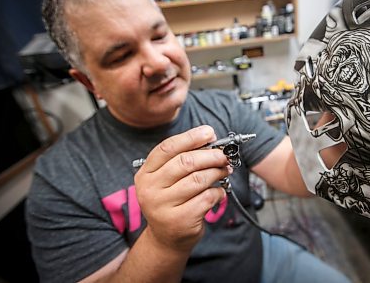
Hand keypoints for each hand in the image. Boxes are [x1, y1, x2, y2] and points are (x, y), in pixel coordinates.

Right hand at [134, 125, 229, 252]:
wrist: (166, 238)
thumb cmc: (171, 202)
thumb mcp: (167, 180)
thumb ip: (182, 159)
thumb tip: (209, 139)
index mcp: (145, 174)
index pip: (167, 148)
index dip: (190, 137)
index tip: (209, 132)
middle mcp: (150, 189)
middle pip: (186, 162)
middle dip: (211, 155)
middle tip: (224, 155)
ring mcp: (163, 206)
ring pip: (199, 179)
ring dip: (217, 172)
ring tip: (224, 171)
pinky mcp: (180, 220)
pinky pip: (207, 197)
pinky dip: (218, 192)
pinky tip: (218, 192)